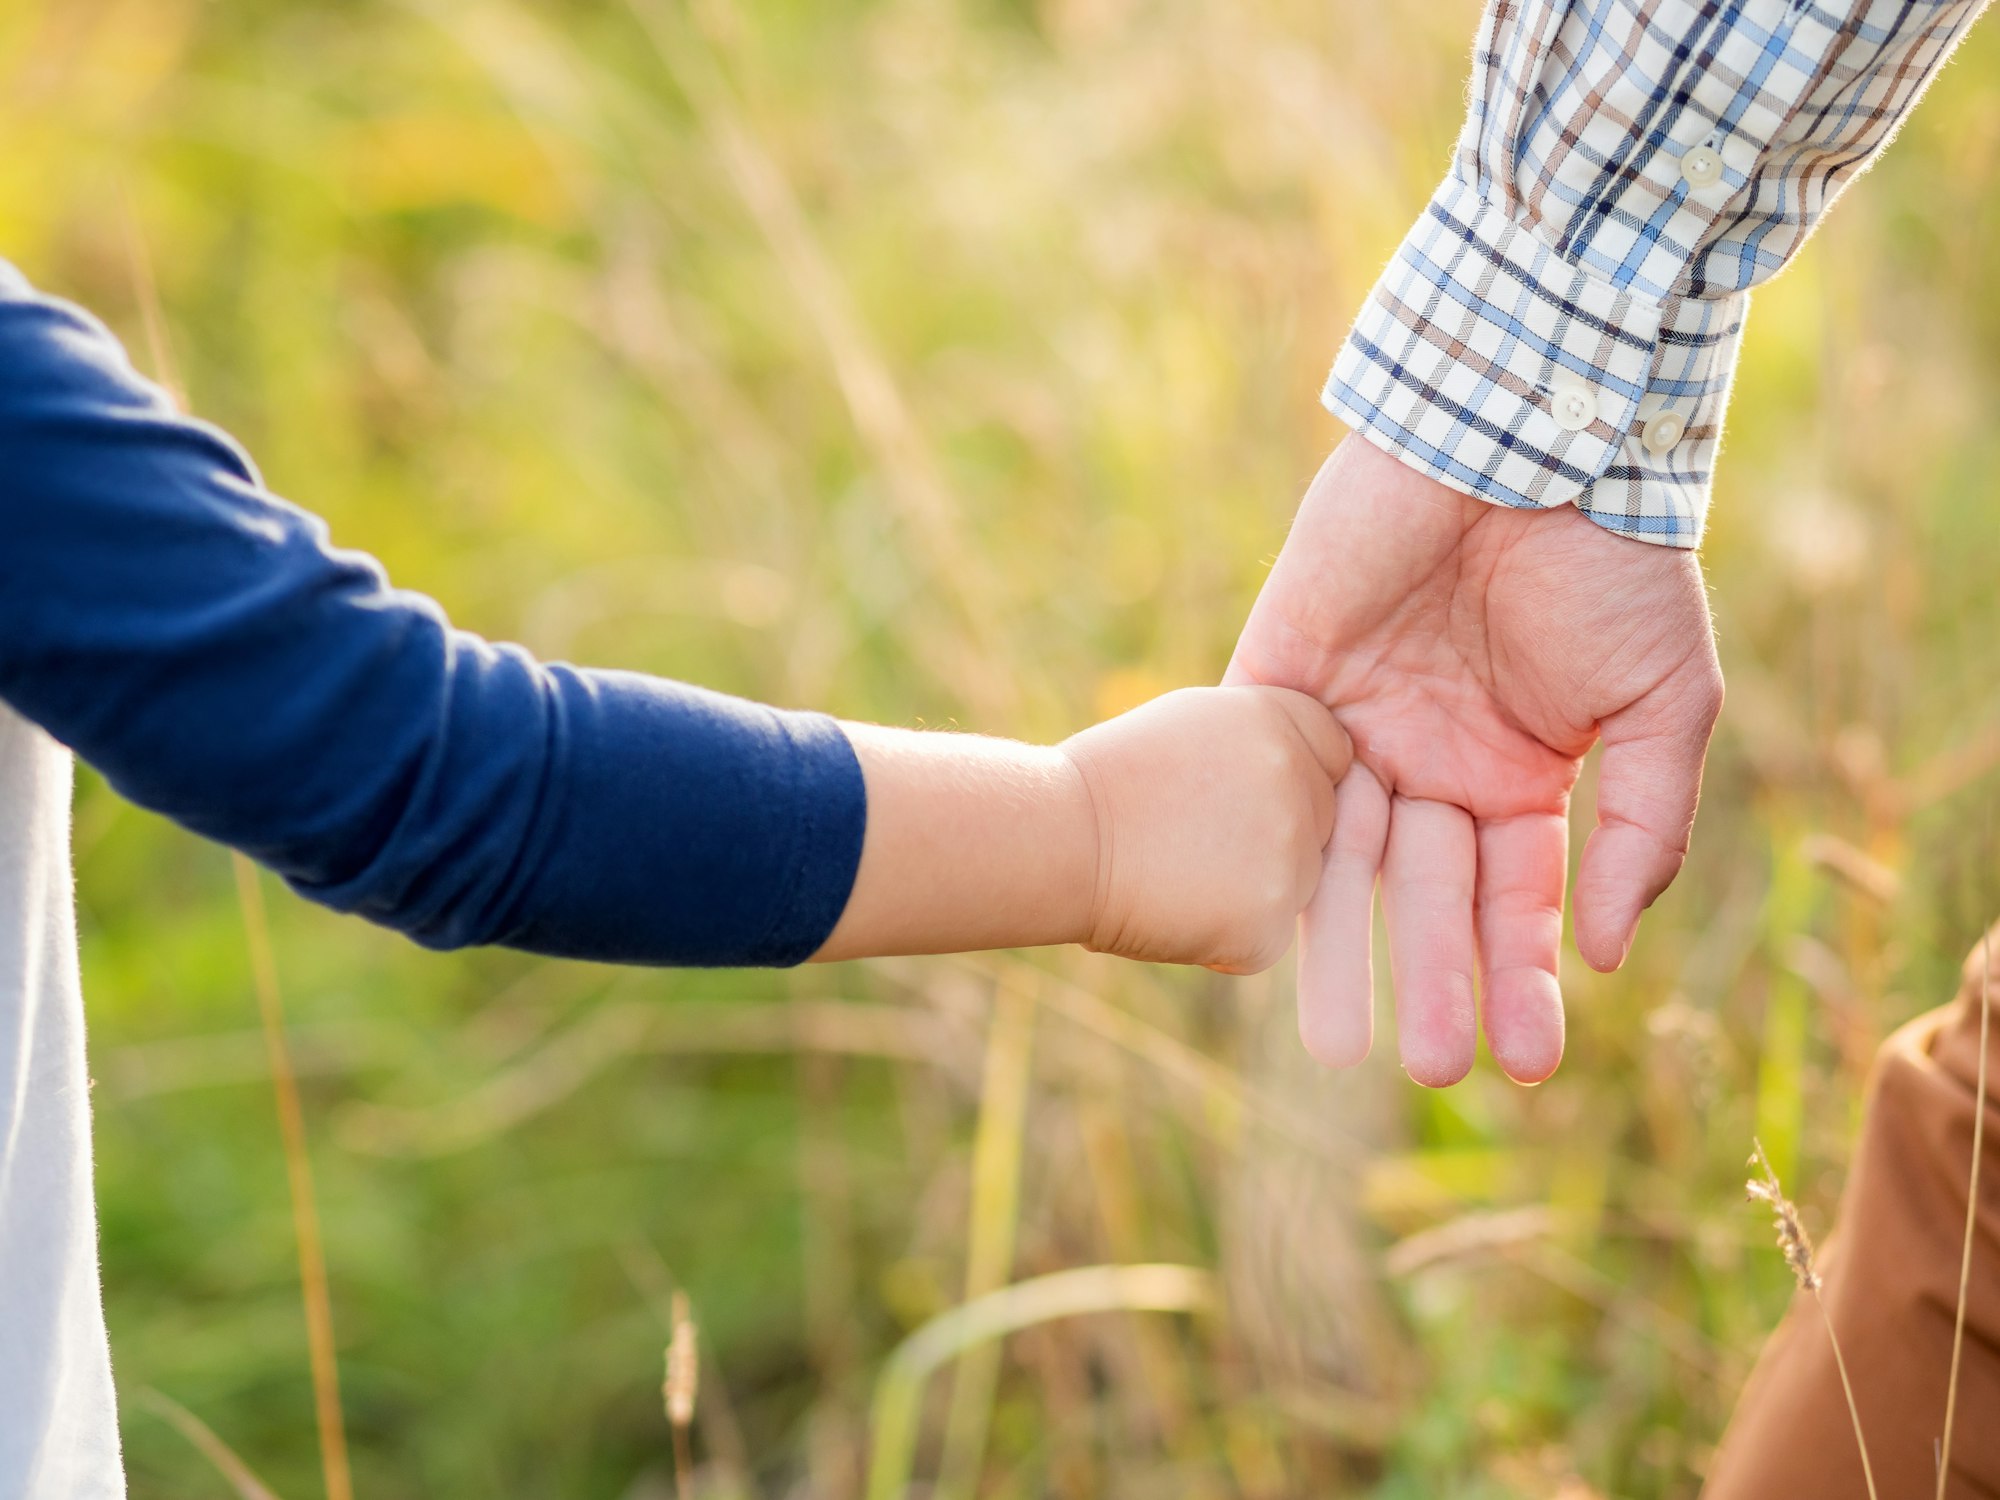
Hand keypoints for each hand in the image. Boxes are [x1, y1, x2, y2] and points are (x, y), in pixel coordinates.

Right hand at [1060, 686, 1350, 971]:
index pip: (1332, 754)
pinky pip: (1266, 937)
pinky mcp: (1269, 925)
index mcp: (1282, 721)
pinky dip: (1227, 936)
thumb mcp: (1196, 723)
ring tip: (1180, 869)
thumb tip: (1308, 767)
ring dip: (1252, 887)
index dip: (1290, 775)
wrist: (1062, 840)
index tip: (1238, 789)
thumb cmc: (1113, 777)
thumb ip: (1264, 738)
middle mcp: (1299, 784)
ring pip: (1296, 884)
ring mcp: (1290, 858)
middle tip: (1197, 834)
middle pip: (1321, 823)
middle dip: (1275, 835)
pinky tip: (1177, 908)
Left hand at [1226, 436, 1723, 1084]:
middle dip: (1430, 980)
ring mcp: (1353, 727)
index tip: (1533, 1063)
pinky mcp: (1281, 680)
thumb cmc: (1611, 564)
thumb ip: (1640, 828)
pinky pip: (1269, 782)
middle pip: (1425, 896)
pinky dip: (1267, 852)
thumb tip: (1612, 952)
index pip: (1516, 900)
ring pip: (1342, 859)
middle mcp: (1431, 765)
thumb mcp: (1665, 705)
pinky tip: (1264, 930)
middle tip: (1428, 1069)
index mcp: (1518, 776)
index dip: (1525, 979)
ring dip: (1342, 948)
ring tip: (1340, 1043)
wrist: (1526, 437)